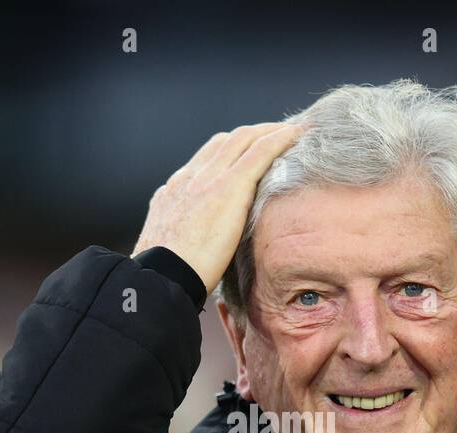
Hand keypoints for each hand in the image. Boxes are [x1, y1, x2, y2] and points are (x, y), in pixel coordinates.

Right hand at [133, 121, 305, 294]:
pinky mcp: (229, 187)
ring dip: (268, 132)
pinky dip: (278, 139)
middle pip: (225, 142)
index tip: (248, 154)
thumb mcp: (171, 250)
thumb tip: (197, 252)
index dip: (229, 151)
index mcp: (174, 192)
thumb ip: (184, 239)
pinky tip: (296, 135)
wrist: (160, 276)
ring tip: (291, 132)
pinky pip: (259, 152)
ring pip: (243, 139)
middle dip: (252, 134)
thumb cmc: (167, 276)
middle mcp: (190, 178)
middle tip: (276, 136)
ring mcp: (208, 179)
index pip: (205, 160)